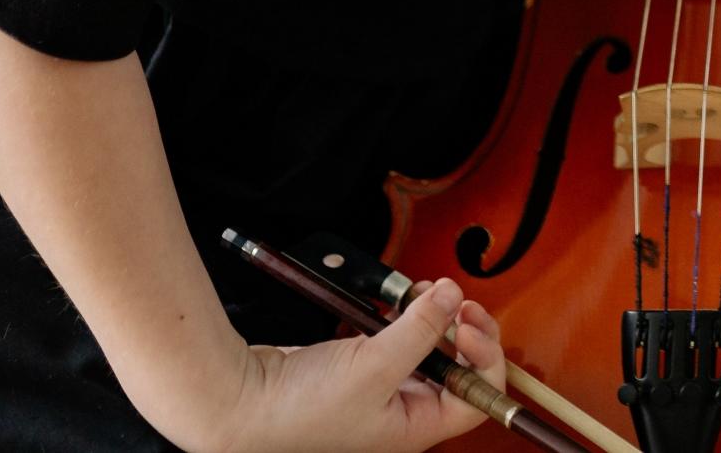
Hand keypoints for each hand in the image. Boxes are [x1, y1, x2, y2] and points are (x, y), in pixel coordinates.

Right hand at [213, 278, 506, 452]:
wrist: (237, 403)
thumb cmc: (299, 410)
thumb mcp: (375, 365)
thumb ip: (421, 330)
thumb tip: (454, 296)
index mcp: (414, 428)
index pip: (477, 397)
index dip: (483, 357)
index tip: (469, 321)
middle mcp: (400, 414)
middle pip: (456, 370)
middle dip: (459, 328)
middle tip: (456, 299)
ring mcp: (378, 391)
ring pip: (424, 350)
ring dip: (430, 317)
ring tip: (424, 292)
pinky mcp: (356, 369)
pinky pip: (393, 340)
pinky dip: (399, 318)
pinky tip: (396, 301)